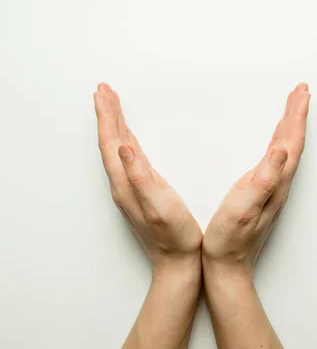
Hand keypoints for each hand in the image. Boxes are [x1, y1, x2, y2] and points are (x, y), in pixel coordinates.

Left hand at [93, 82, 202, 279]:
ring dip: (113, 123)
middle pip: (110, 141)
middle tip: (104, 90)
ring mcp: (129, 187)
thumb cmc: (174, 235)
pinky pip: (126, 156)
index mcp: (125, 183)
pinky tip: (127, 135)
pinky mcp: (139, 189)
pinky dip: (124, 138)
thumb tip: (124, 147)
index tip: (103, 93)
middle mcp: (122, 183)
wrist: (178, 262)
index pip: (110, 142)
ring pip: (117, 147)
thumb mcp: (158, 204)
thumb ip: (140, 175)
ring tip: (111, 104)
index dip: (106, 115)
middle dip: (106, 113)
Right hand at [202, 82, 310, 280]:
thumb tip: (281, 150)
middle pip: (292, 141)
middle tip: (300, 91)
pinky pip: (276, 157)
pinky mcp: (262, 191)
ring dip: (290, 125)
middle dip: (296, 113)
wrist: (227, 265)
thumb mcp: (244, 206)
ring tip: (291, 106)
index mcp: (275, 182)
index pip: (291, 142)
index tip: (301, 93)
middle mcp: (278, 183)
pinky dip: (279, 140)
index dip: (296, 116)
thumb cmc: (230, 238)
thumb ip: (264, 179)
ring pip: (286, 148)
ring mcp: (271, 188)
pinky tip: (275, 138)